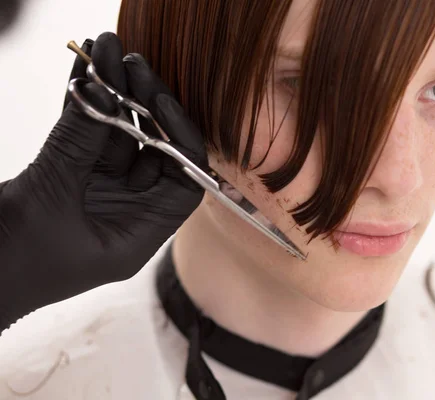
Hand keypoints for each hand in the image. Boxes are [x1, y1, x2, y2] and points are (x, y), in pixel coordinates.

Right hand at [0, 32, 206, 326]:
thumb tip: (102, 89)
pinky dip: (84, 103)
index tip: (162, 100)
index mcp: (138, 235)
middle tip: (131, 61)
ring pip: (117, 137)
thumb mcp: (51, 196)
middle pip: (152, 152)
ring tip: (105, 50)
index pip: (184, 183)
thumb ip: (80, 142)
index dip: (181, 139)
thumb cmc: (10, 262)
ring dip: (112, 94)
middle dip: (144, 104)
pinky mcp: (68, 178)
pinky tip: (83, 67)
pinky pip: (85, 134)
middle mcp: (126, 212)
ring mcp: (98, 194)